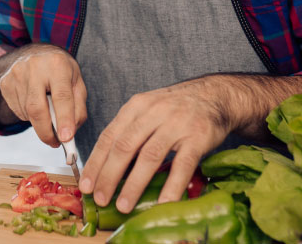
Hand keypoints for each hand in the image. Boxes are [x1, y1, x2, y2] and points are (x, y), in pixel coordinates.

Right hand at [0, 44, 87, 146]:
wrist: (35, 53)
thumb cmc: (60, 70)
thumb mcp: (76, 82)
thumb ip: (78, 107)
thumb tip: (70, 132)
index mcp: (57, 64)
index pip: (61, 96)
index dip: (64, 119)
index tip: (66, 138)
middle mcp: (34, 67)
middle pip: (37, 108)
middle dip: (46, 132)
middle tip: (55, 143)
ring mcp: (17, 75)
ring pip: (27, 112)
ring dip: (39, 122)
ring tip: (47, 112)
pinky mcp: (5, 83)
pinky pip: (18, 110)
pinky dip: (28, 115)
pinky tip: (34, 103)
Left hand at [78, 77, 230, 213]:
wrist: (214, 95)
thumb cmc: (175, 108)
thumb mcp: (147, 110)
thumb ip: (129, 131)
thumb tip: (105, 166)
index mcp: (136, 106)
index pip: (109, 136)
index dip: (95, 162)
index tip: (86, 184)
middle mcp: (153, 112)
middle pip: (125, 147)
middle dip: (109, 176)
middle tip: (99, 198)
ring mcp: (176, 124)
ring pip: (149, 157)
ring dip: (134, 184)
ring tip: (123, 205)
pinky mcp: (198, 137)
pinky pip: (182, 165)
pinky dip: (171, 186)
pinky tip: (162, 203)